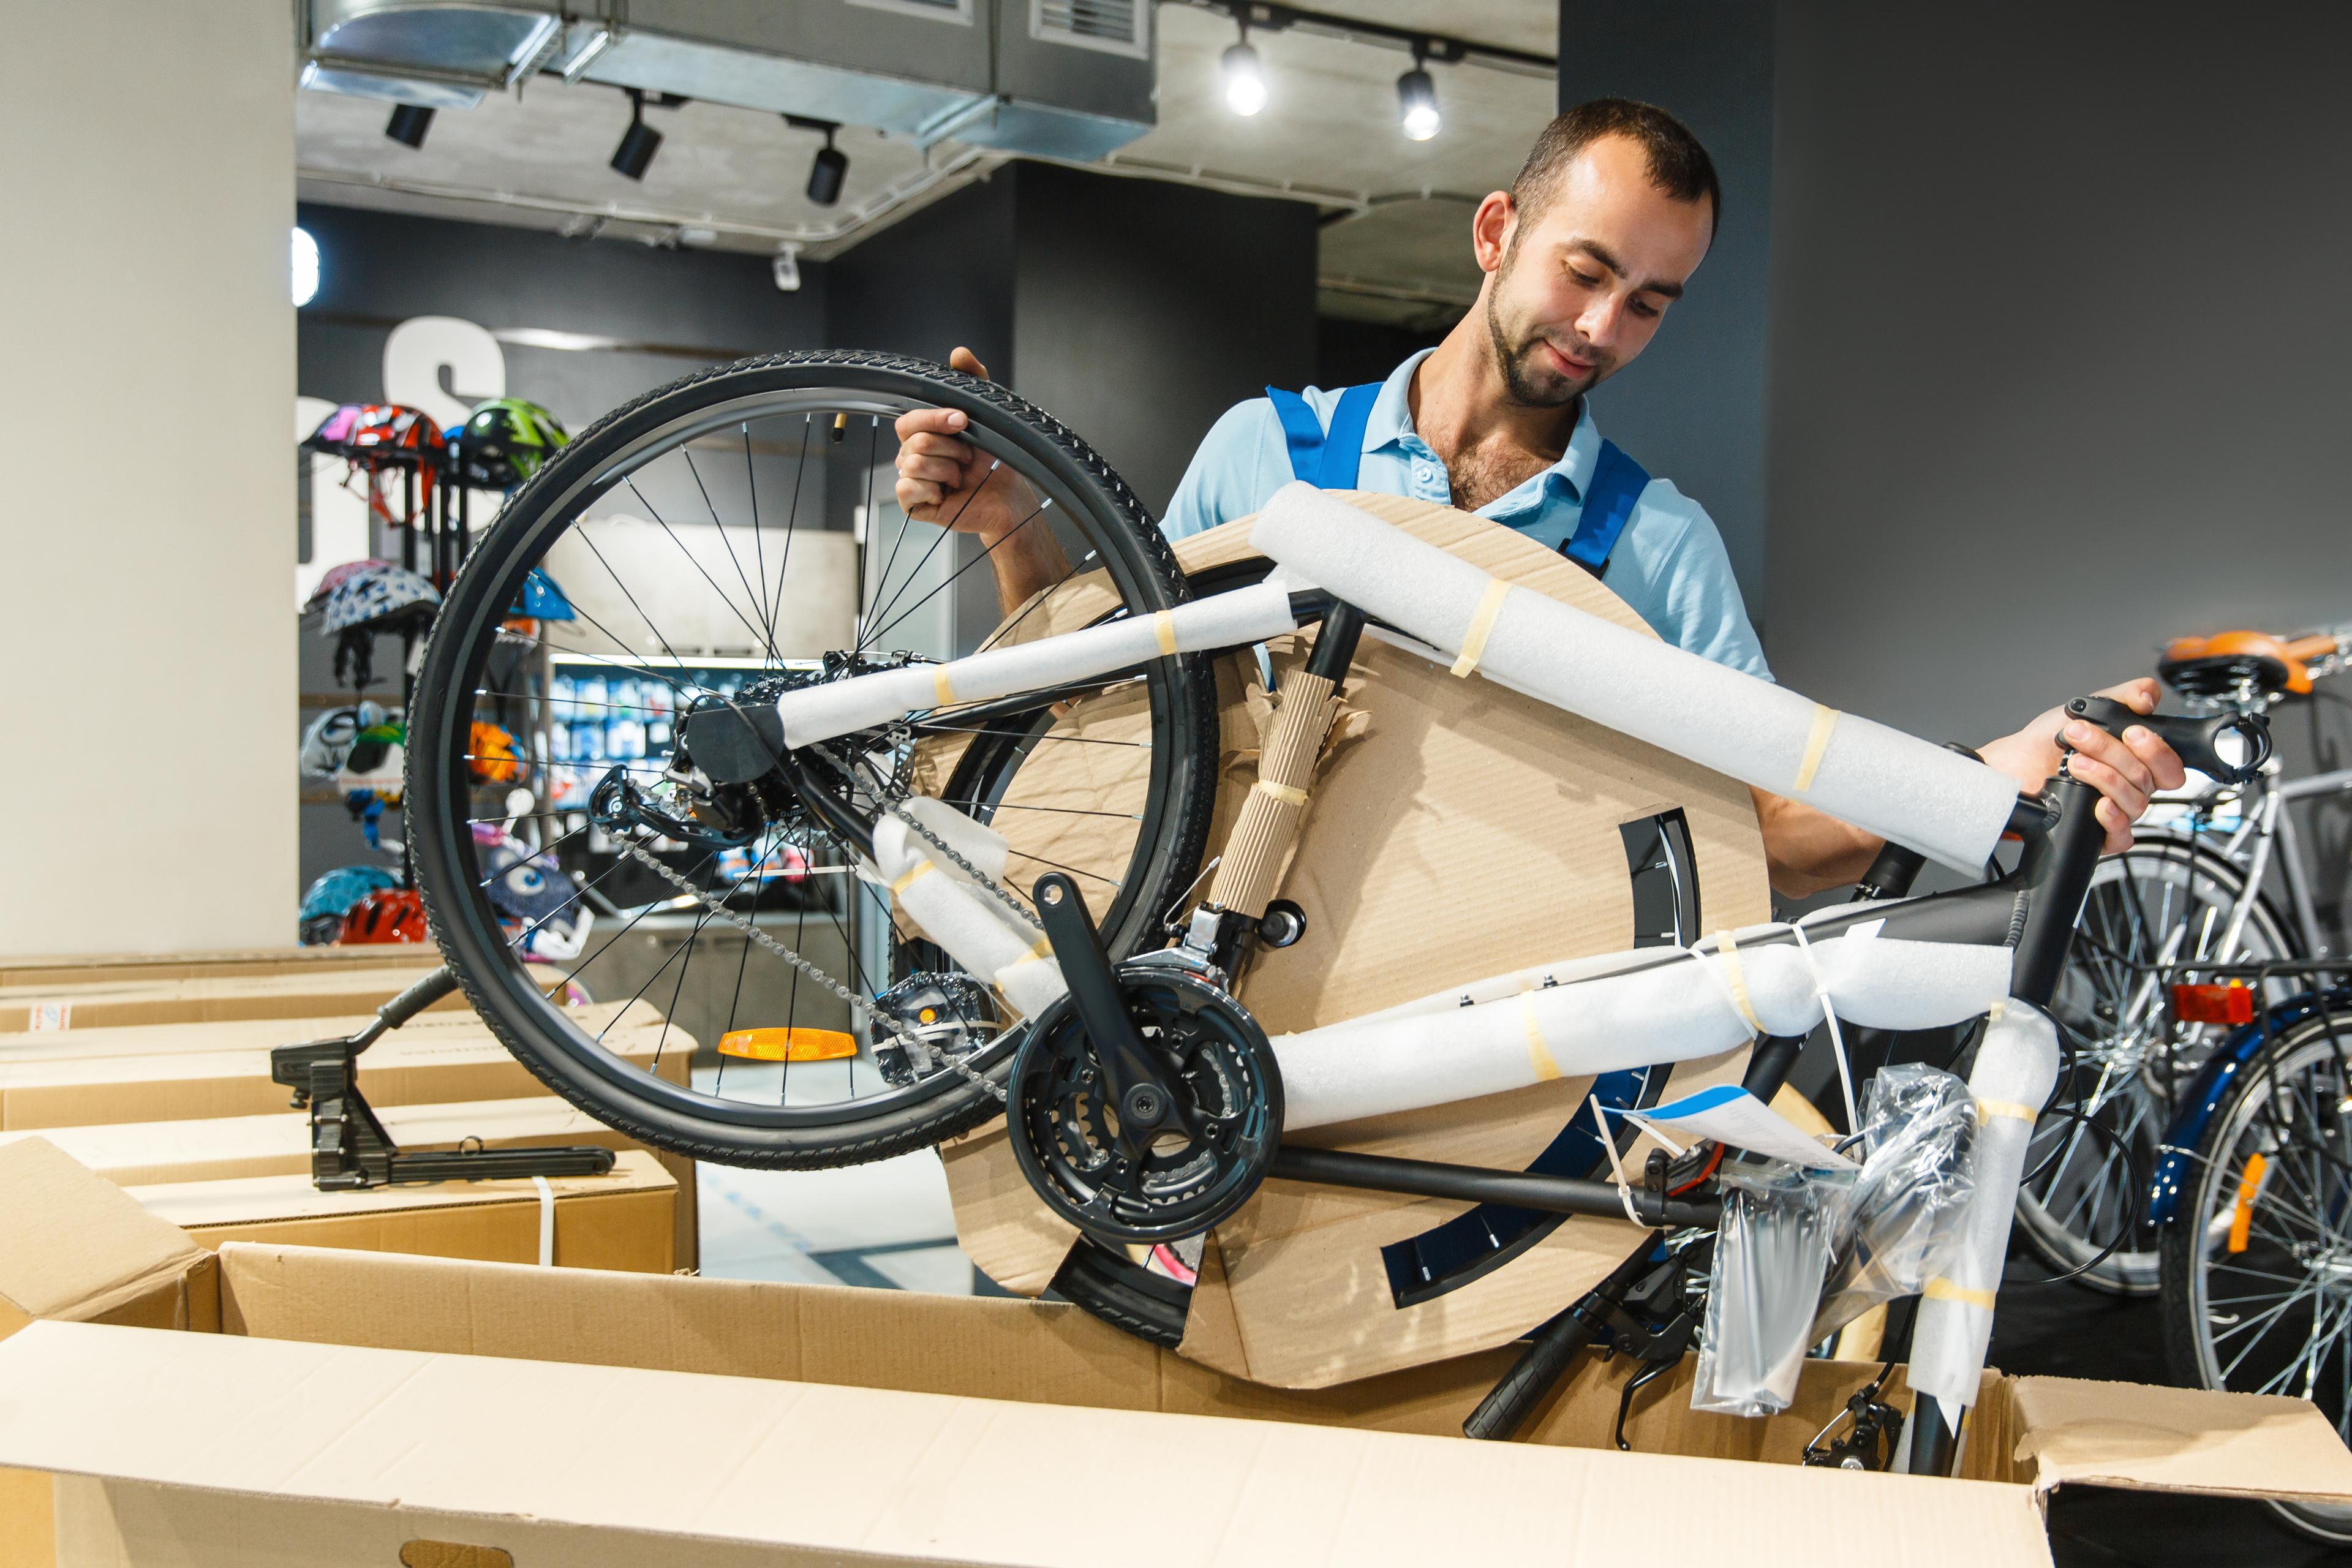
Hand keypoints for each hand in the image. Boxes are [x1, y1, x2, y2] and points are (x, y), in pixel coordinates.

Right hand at [892, 348, 1035, 543]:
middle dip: (950, 449)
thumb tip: (959, 353)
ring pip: (913, 464)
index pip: (909, 420)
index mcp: (922, 434)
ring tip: (960, 477)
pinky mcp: (913, 504)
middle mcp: (912, 455)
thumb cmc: (993, 459)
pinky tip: (946, 493)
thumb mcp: (985, 413)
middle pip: (915, 441)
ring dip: (946, 470)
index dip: (935, 419)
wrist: (1007, 496)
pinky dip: (932, 490)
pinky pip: (907, 489)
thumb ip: (972, 379)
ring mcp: (911, 479)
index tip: (962, 422)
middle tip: (967, 458)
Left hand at [1975, 677, 2188, 854]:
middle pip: (2148, 780)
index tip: (2132, 732)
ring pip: (2135, 803)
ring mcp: (2115, 811)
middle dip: (2114, 754)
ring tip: (2074, 761)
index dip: (2158, 751)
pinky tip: (2099, 805)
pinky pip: (2122, 837)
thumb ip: (2123, 697)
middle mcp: (2130, 788)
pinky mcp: (2096, 832)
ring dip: (2104, 777)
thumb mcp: (2086, 709)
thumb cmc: (2047, 741)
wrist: (2013, 764)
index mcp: (2136, 762)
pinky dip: (2113, 820)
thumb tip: (2148, 698)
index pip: (2170, 767)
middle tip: (2081, 736)